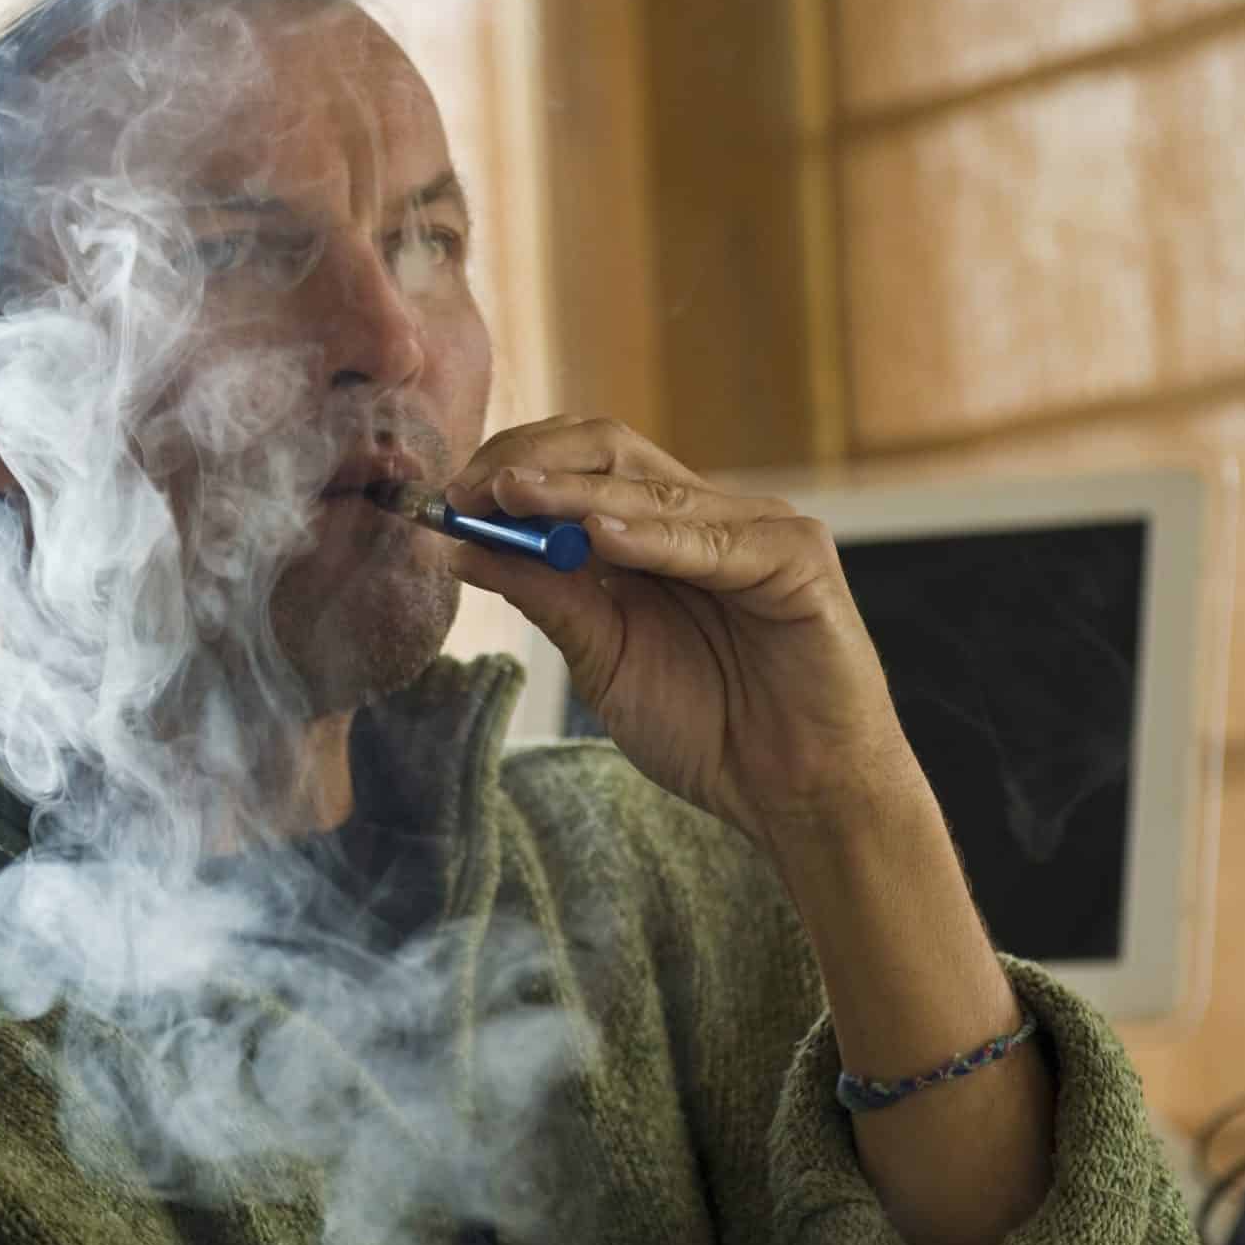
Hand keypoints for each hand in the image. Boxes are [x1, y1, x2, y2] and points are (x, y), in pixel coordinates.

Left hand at [444, 415, 921, 854]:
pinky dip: (654, 536)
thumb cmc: (708, 730)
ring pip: (653, 489)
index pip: (577, 464)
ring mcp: (756, 528)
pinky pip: (716, 539)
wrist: (794, 795)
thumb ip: (546, 597)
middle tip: (467, 490)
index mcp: (654, 533)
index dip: (509, 469)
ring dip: (574, 493)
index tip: (445, 500)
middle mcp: (703, 515)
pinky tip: (598, 536)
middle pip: (610, 449)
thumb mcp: (602, 659)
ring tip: (511, 495)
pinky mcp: (798, 558)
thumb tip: (463, 545)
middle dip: (531, 463)